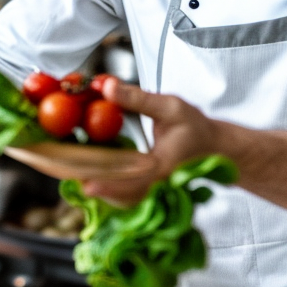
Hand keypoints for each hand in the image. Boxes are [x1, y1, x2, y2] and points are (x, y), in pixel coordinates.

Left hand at [82, 78, 220, 204]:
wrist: (215, 146)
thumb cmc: (197, 126)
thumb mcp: (170, 106)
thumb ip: (137, 98)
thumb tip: (105, 86)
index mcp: (163, 167)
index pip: (134, 182)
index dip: (110, 186)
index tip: (88, 185)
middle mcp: (157, 184)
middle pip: (123, 197)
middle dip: (98, 190)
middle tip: (70, 177)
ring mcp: (154, 190)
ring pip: (124, 200)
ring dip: (102, 191)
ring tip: (77, 176)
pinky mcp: (150, 189)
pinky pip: (127, 195)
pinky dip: (111, 189)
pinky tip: (94, 177)